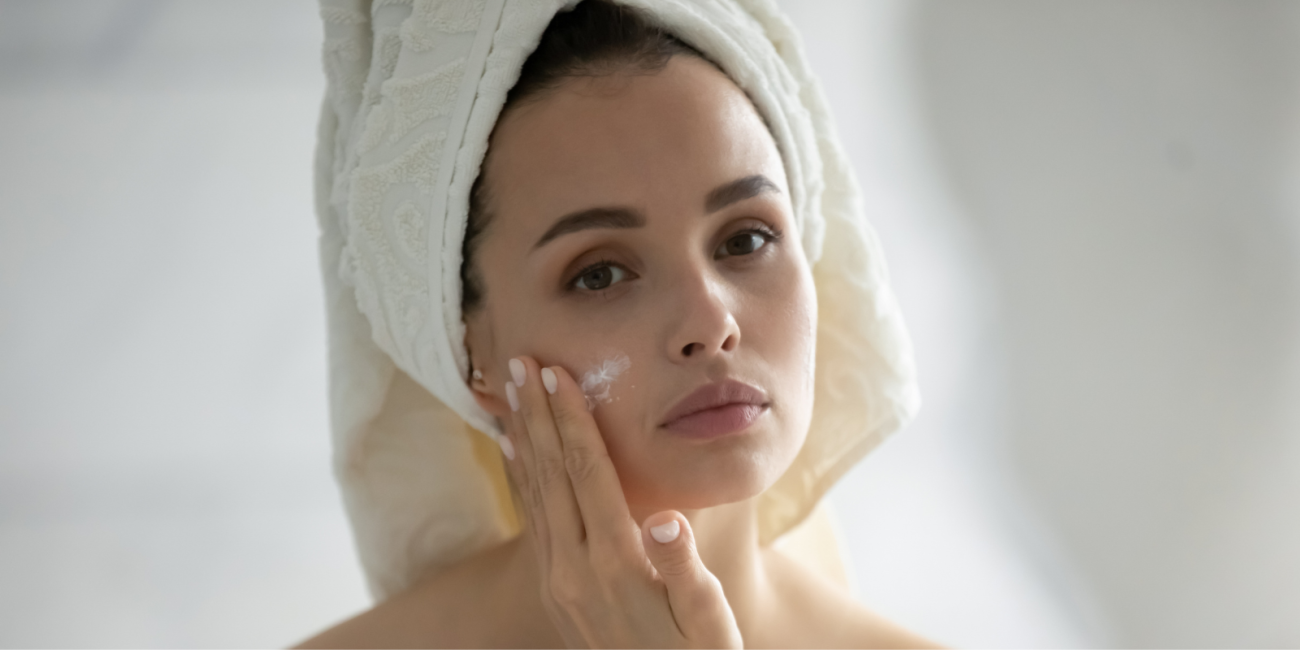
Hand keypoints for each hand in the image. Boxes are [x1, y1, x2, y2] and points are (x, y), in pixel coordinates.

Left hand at [498, 356, 742, 648]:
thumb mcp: (708, 620)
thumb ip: (685, 571)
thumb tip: (668, 522)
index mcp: (615, 564)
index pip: (589, 475)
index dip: (573, 421)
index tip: (557, 374)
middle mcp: (574, 569)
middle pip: (551, 474)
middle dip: (537, 413)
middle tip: (519, 360)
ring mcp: (558, 581)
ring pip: (534, 493)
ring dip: (523, 436)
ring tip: (511, 391)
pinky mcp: (554, 590)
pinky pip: (532, 521)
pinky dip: (521, 478)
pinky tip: (513, 452)